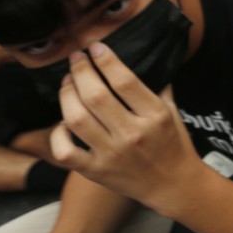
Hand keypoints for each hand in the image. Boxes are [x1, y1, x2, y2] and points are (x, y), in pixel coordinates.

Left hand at [50, 43, 200, 208]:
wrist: (175, 185)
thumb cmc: (175, 145)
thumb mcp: (173, 112)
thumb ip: (159, 86)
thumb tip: (145, 58)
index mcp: (155, 116)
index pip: (124, 81)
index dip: (106, 60)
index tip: (96, 47)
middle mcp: (133, 134)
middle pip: (96, 95)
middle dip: (81, 71)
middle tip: (76, 59)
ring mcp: (112, 154)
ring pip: (77, 119)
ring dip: (66, 95)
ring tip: (67, 83)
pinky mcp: (97, 172)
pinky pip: (66, 152)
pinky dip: (58, 134)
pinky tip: (63, 122)